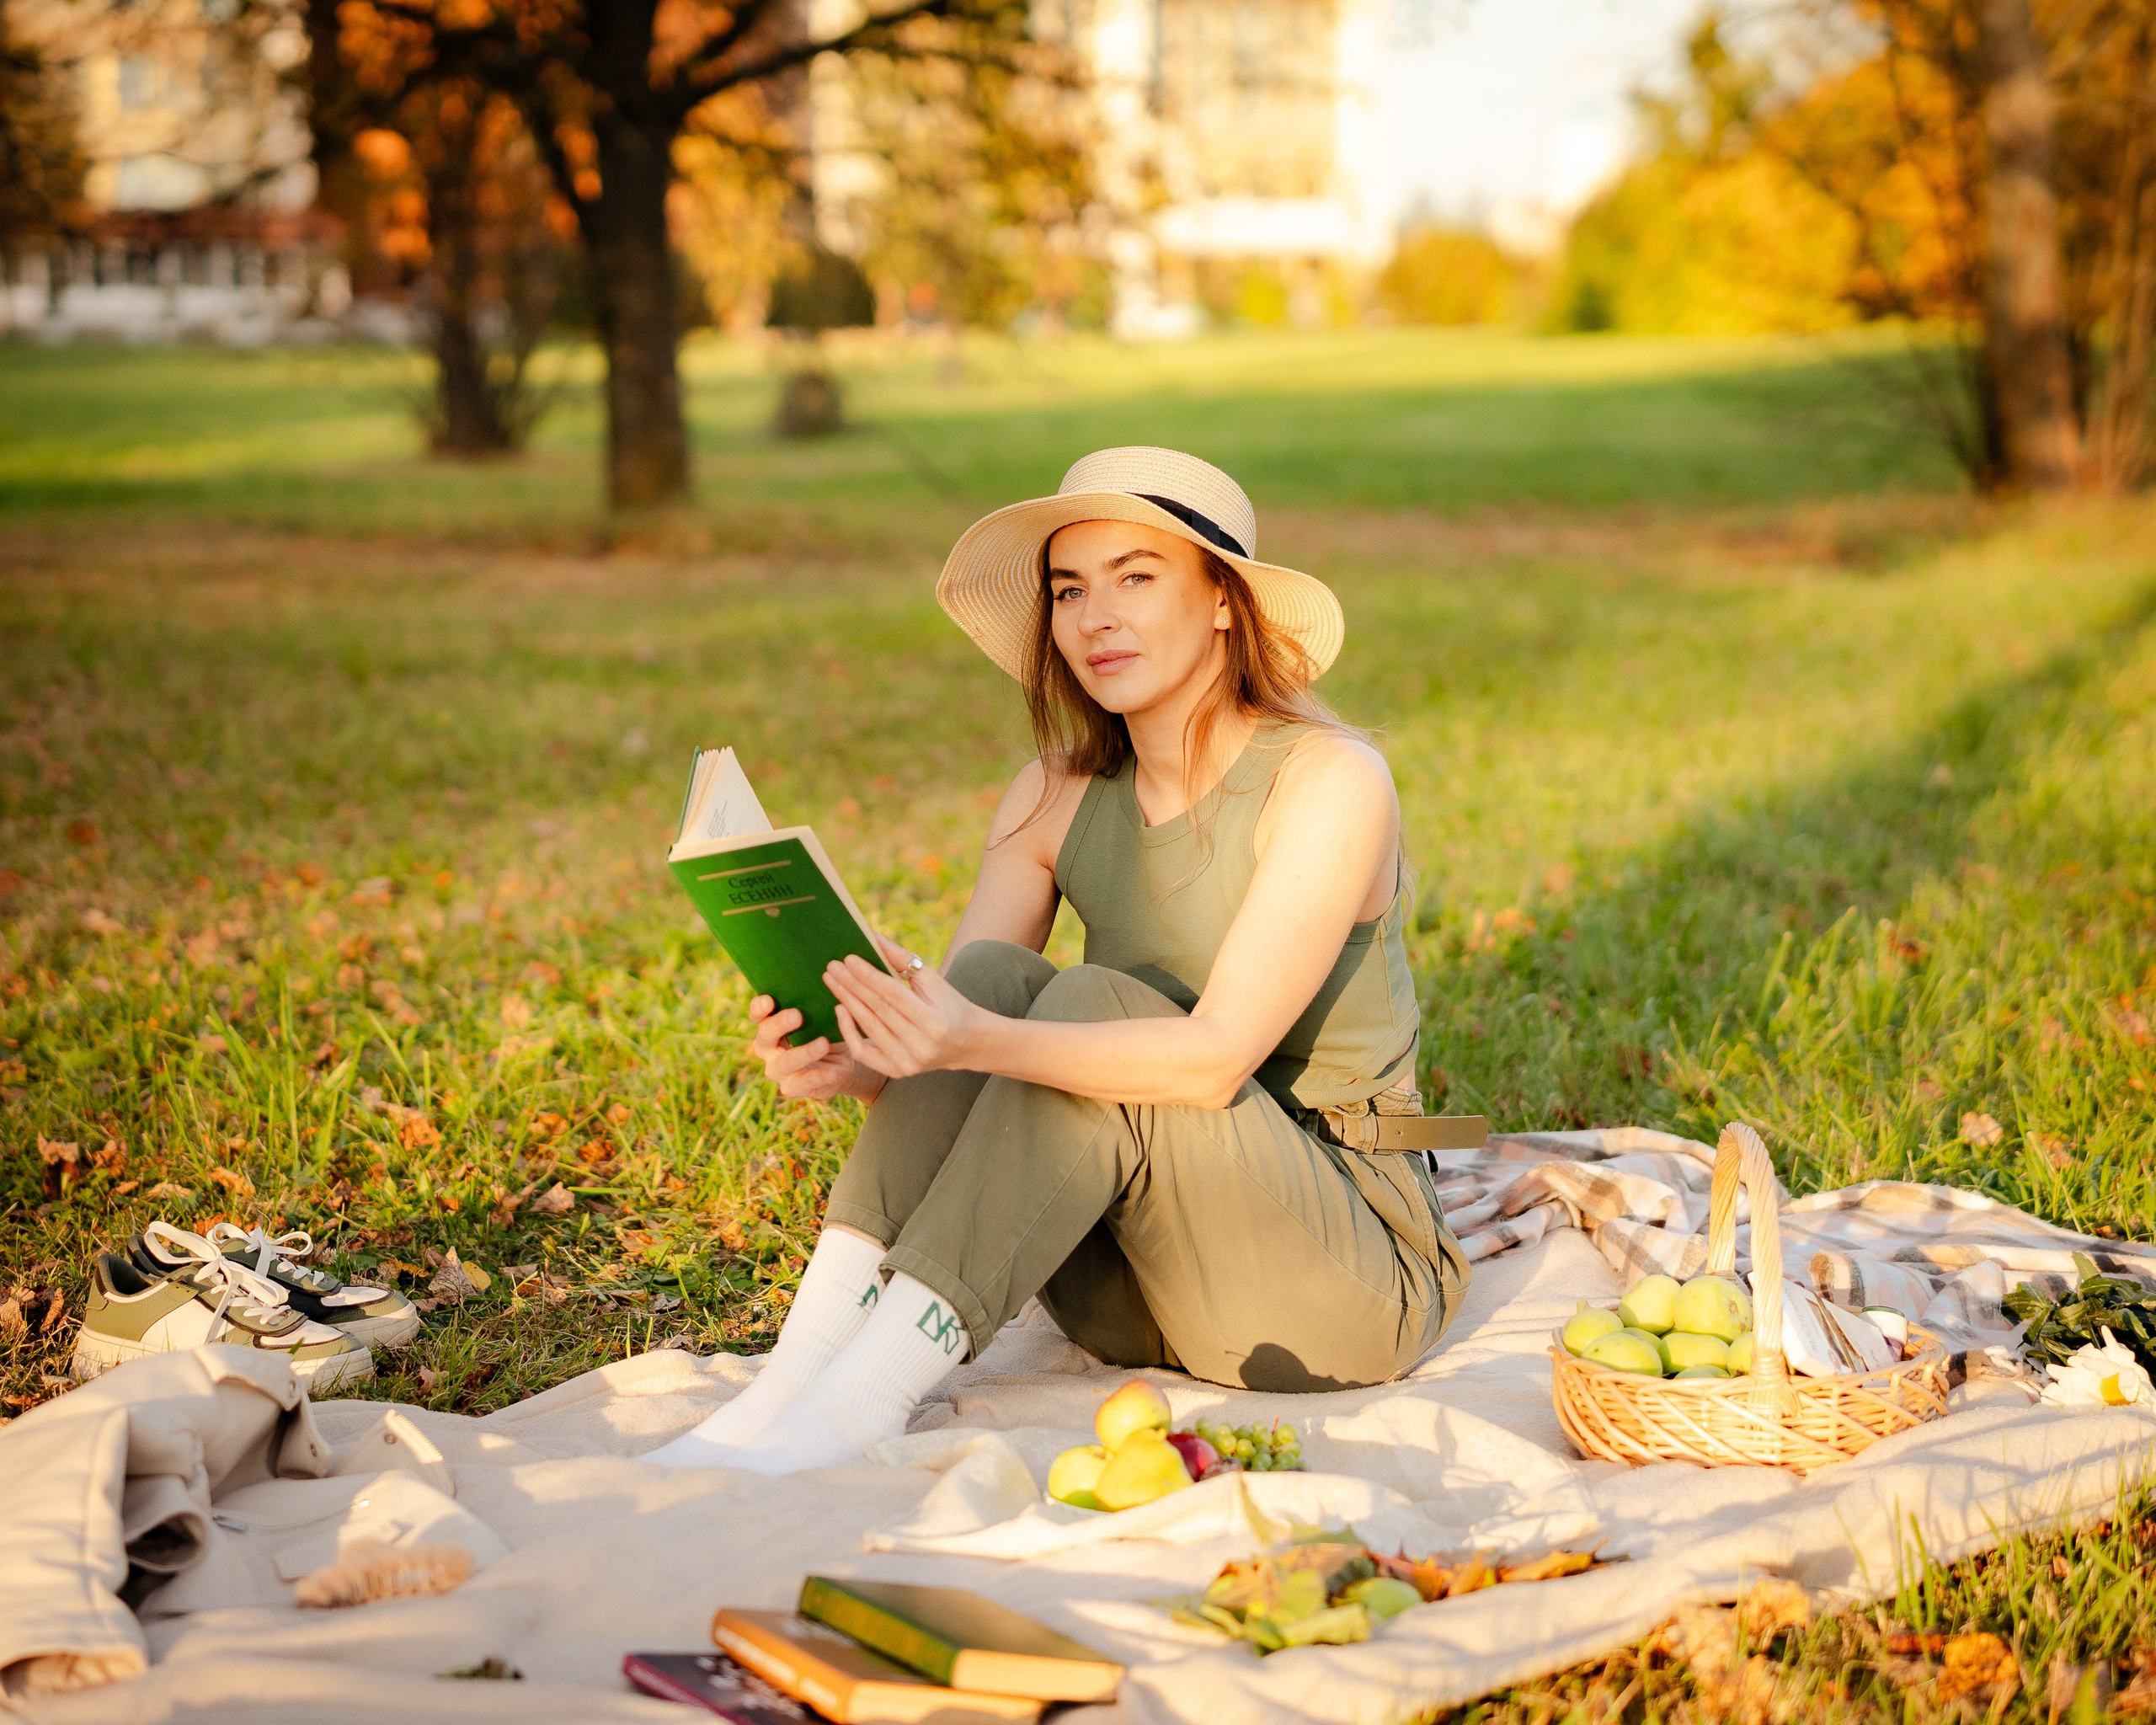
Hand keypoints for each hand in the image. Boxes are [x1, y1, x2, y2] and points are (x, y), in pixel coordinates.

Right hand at [747, 993, 886, 1104]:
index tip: (769, 1000)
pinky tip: (832, 1072)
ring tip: (823, 1043)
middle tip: (797, 1015)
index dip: (759, 1008)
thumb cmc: (826, 1030)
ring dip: (804, 1052)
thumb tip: (828, 972)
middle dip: (779, 1025)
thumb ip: (815, 1000)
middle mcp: (768, 1047)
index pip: (757, 1014)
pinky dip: (817, 1077)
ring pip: (784, 1062)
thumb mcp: (821, 1015)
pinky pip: (801, 1084)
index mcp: (769, 1024)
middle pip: (765, 1036)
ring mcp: (777, 1069)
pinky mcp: (791, 1087)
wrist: (841, 1062)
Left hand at [823, 935, 981, 1081]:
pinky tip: (840, 1009)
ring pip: (869, 1028)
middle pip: (878, 1011)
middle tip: (831, 967)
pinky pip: (864, 1053)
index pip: (894, 995)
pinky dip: (848, 1032)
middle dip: (851, 986)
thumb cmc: (948, 1005)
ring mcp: (908, 1062)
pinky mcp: (897, 1071)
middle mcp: (921, 1046)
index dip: (869, 976)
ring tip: (832, 981)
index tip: (848, 959)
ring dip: (846, 1001)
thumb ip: (902, 960)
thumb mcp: (933, 980)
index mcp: (934, 1021)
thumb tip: (873, 937)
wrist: (966, 1043)